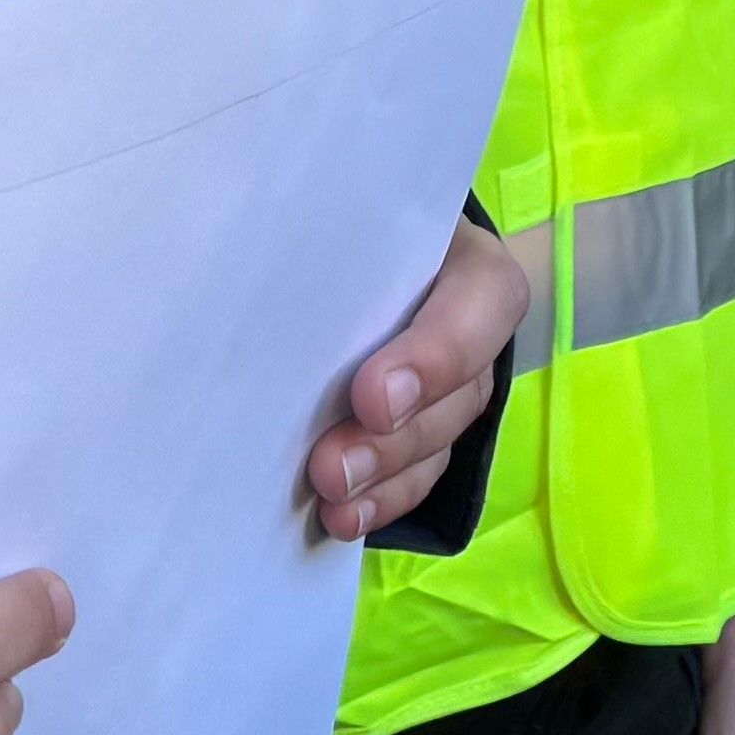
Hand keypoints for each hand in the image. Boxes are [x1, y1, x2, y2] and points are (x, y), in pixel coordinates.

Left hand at [315, 215, 532, 539]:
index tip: (373, 398)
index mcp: (462, 254)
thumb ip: (318, 244)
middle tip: (330, 467)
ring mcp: (455, 379)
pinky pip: (421, 473)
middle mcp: (469, 317)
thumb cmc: (331, 220)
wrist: (334, 244)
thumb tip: (251, 270)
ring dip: (385, 476)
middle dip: (395, 437)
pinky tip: (343, 519)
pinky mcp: (427, 424)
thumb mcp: (338, 215)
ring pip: (441, 438)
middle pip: (459, 388)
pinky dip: (383, 499)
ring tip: (330, 497)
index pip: (483, 299)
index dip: (436, 356)